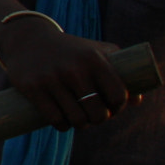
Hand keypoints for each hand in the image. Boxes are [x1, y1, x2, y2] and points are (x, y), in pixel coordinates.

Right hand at [0, 18, 128, 130]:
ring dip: (80, 125)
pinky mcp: (32, 87)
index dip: (117, 108)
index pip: (118, 96)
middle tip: (93, 116)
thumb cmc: (70, 48)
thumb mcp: (96, 51)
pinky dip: (62, 125)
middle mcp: (75, 69)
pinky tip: (63, 122)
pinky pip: (55, 118)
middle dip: (98, 120)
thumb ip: (120, 70)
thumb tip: (137, 101)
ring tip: (79, 120)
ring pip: (77, 119)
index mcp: (94, 59)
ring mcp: (52, 79)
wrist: (27, 38)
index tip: (111, 109)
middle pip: (98, 113)